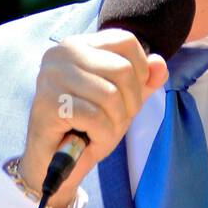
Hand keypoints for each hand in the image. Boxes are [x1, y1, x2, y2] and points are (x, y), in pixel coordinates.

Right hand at [19, 29, 168, 207]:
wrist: (52, 166)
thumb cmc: (87, 128)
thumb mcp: (122, 100)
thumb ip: (143, 80)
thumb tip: (160, 64)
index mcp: (79, 44)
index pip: (125, 41)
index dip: (140, 71)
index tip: (129, 96)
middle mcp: (62, 53)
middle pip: (122, 69)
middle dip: (130, 103)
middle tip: (114, 121)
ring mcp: (52, 76)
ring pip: (111, 95)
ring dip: (115, 123)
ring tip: (100, 132)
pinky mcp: (48, 104)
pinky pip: (95, 117)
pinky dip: (102, 136)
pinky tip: (90, 141)